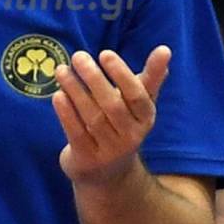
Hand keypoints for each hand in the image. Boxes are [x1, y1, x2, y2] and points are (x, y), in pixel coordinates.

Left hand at [52, 46, 169, 185]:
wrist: (109, 174)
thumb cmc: (123, 124)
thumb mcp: (139, 104)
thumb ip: (151, 77)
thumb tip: (165, 49)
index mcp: (145, 119)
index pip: (138, 96)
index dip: (122, 74)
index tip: (105, 53)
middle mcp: (131, 136)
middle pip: (112, 105)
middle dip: (94, 78)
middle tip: (78, 56)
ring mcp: (109, 151)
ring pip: (92, 117)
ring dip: (75, 90)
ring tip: (62, 69)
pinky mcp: (87, 160)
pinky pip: (76, 133)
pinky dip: (66, 114)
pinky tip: (58, 95)